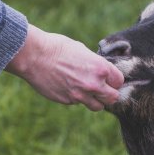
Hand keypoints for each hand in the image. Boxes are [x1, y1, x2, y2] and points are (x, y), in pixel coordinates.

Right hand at [5, 24, 123, 110]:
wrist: (34, 56)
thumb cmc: (57, 48)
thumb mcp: (82, 50)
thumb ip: (95, 64)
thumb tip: (101, 71)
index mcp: (101, 68)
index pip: (119, 82)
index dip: (114, 80)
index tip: (109, 78)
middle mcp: (93, 84)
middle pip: (113, 98)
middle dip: (109, 93)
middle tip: (102, 88)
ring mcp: (80, 95)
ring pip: (98, 107)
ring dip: (95, 100)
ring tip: (86, 90)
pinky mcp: (67, 101)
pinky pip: (78, 103)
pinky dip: (76, 98)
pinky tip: (67, 86)